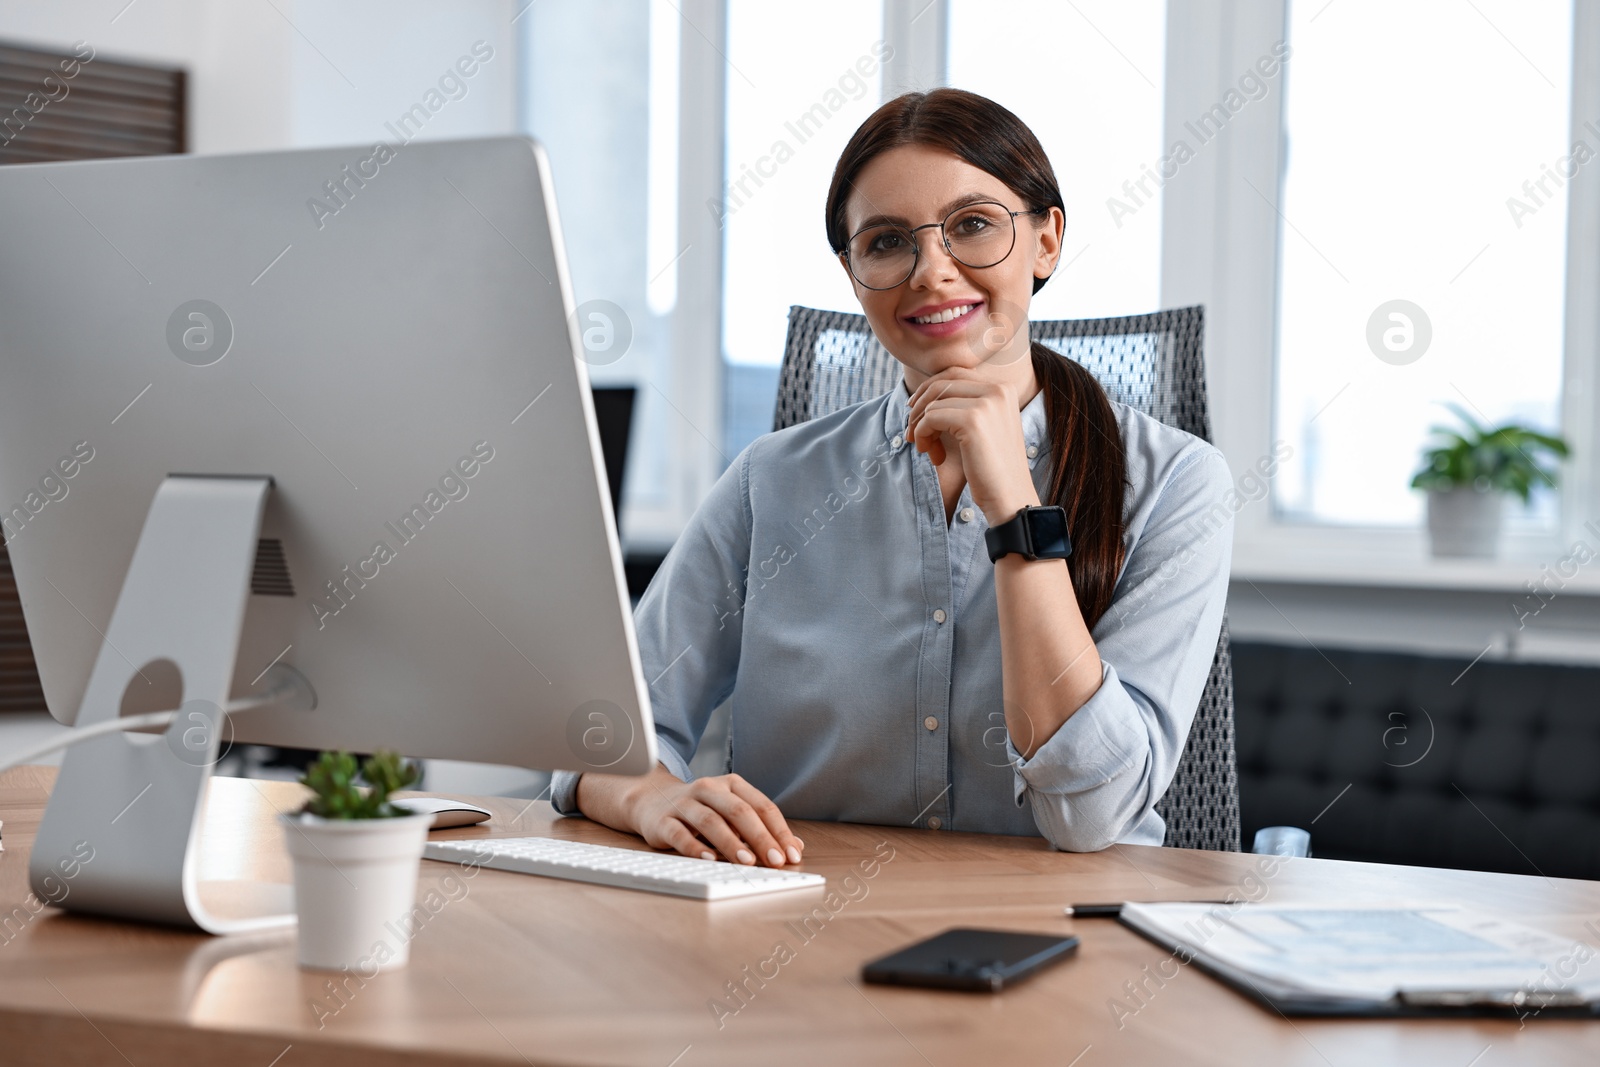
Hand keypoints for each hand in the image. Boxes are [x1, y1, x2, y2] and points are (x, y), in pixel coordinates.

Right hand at [579, 765, 803, 867]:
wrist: (652, 801)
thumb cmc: (701, 811)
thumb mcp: (732, 814)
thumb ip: (762, 829)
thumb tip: (796, 847)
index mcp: (731, 784)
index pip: (761, 805)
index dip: (779, 831)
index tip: (792, 854)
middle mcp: (708, 789)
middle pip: (739, 811)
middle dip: (760, 838)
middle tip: (775, 861)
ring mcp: (684, 803)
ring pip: (711, 821)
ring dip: (731, 843)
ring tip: (747, 862)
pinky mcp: (662, 820)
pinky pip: (680, 834)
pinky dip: (695, 848)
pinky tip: (709, 859)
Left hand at [906, 367, 1041, 521]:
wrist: (1010, 498)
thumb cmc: (993, 469)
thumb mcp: (984, 428)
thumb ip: (966, 405)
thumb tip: (926, 391)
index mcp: (1003, 388)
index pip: (954, 374)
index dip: (929, 391)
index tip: (916, 412)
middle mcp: (998, 389)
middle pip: (941, 383)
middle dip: (920, 405)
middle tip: (914, 432)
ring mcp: (987, 403)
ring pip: (933, 401)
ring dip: (920, 425)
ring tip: (927, 448)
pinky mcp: (973, 420)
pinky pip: (930, 417)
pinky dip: (923, 434)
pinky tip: (933, 455)